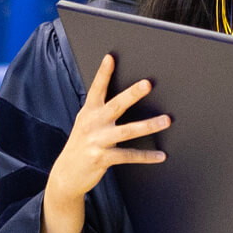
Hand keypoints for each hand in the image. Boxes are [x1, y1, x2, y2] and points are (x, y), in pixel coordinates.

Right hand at [48, 54, 170, 205]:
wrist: (66, 174)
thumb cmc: (81, 145)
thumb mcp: (85, 123)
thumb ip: (99, 109)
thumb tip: (121, 96)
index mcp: (88, 112)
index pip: (96, 89)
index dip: (103, 73)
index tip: (110, 58)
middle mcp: (93, 124)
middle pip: (116, 105)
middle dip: (132, 94)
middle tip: (147, 84)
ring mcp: (97, 141)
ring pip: (127, 131)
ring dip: (149, 125)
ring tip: (166, 120)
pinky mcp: (102, 158)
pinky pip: (129, 155)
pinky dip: (146, 156)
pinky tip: (161, 155)